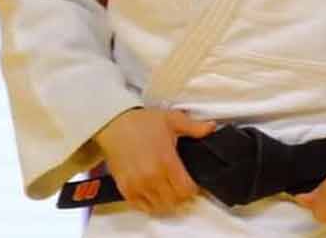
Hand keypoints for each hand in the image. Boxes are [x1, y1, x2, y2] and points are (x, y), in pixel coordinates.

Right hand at [92, 107, 215, 213]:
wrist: (114, 123)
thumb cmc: (140, 121)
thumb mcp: (171, 119)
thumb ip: (194, 127)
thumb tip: (211, 127)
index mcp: (166, 161)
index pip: (186, 190)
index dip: (193, 188)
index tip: (192, 183)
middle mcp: (152, 176)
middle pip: (175, 201)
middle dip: (181, 195)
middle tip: (181, 186)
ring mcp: (138, 184)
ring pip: (160, 206)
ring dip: (167, 201)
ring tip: (168, 190)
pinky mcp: (125, 187)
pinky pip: (141, 207)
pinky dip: (149, 204)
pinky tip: (153, 194)